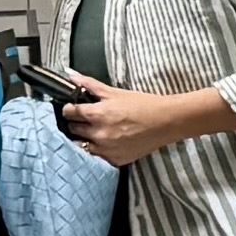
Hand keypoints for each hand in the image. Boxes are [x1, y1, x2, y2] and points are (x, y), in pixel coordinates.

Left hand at [60, 79, 189, 169]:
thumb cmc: (143, 105)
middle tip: (84, 119)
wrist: (166, 122)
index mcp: (97, 114)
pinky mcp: (115, 160)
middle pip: (72, 130)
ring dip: (83, 138)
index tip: (73, 108)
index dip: (69, 109)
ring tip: (93, 132)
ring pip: (81, 146)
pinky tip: (104, 143)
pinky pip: (96, 157)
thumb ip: (90, 85)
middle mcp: (99, 134)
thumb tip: (71, 76)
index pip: (70, 113)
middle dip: (75, 123)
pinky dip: (96, 150)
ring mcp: (106, 150)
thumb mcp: (115, 92)